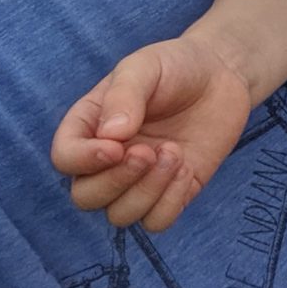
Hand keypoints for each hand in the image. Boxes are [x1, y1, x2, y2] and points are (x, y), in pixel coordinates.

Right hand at [50, 36, 253, 230]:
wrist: (221, 74)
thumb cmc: (175, 66)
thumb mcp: (145, 66)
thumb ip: (124, 95)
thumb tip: (111, 136)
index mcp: (90, 126)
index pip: (65, 158)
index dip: (83, 161)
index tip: (116, 146)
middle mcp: (108, 160)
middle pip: (86, 197)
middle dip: (116, 181)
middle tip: (148, 151)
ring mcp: (138, 180)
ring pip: (120, 215)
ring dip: (146, 191)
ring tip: (174, 152)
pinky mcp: (171, 193)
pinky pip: (157, 221)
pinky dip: (171, 202)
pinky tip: (187, 168)